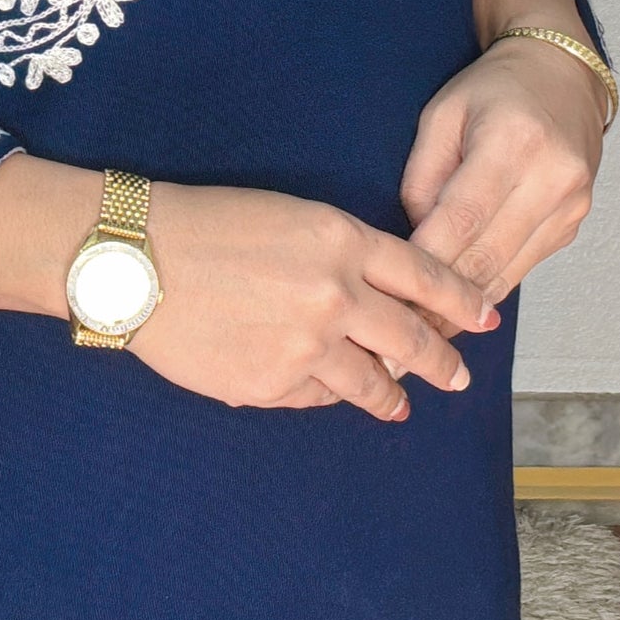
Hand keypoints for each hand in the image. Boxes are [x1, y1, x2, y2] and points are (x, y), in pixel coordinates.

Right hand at [128, 182, 498, 422]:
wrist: (134, 259)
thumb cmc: (204, 224)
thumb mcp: (289, 215)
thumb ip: (342, 254)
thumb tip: (378, 301)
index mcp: (341, 241)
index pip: (425, 275)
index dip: (462, 299)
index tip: (485, 317)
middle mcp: (334, 296)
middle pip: (411, 338)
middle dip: (442, 360)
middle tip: (457, 375)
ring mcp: (304, 347)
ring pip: (371, 383)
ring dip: (391, 395)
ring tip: (400, 404)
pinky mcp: (269, 385)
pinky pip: (316, 399)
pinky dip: (327, 396)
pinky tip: (329, 395)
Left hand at [400, 34, 605, 306]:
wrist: (560, 76)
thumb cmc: (496, 89)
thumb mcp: (441, 115)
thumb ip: (422, 177)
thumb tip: (416, 239)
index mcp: (515, 140)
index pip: (463, 219)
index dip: (426, 261)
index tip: (390, 291)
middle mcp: (551, 177)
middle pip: (487, 256)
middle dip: (439, 298)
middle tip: (397, 328)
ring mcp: (568, 206)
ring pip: (506, 273)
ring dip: (462, 307)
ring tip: (419, 330)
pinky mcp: (570, 226)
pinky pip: (521, 269)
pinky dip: (486, 290)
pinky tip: (455, 307)